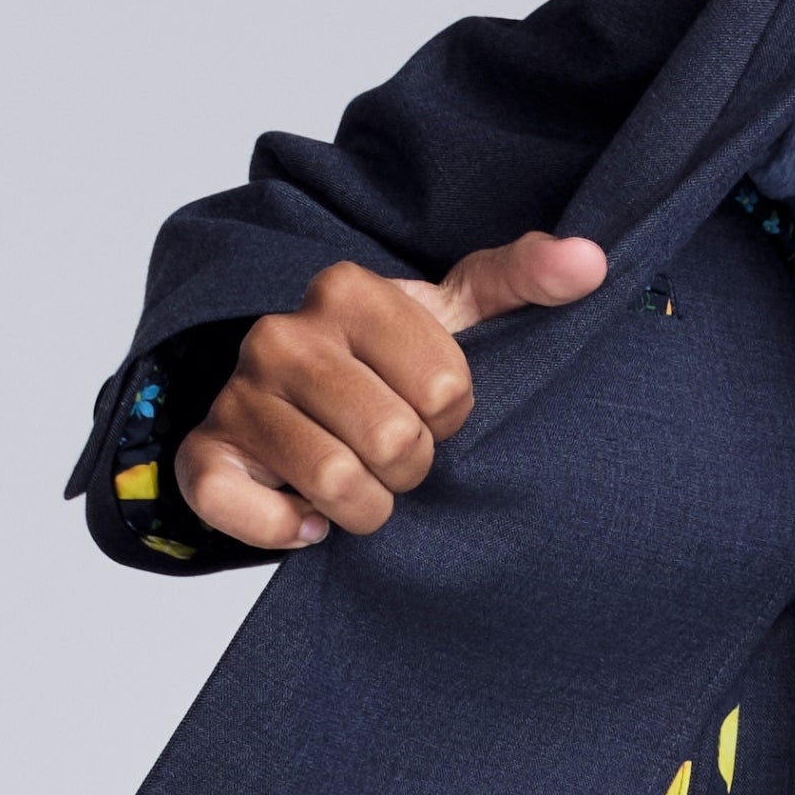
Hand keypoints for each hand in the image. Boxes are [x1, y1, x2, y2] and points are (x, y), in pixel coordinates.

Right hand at [174, 233, 609, 549]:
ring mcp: (236, 395)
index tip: (432, 406)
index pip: (448, 388)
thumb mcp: (459, 312)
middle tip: (396, 453)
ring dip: (366, 507)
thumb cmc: (387, 360)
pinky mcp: (203, 457)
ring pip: (336, 483)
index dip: (454, 417)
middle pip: (394, 441)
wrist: (292, 403)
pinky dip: (292, 531)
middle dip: (411, 467)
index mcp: (348, 289)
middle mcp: (281, 334)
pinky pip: (252, 517)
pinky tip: (307, 513)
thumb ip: (524, 280)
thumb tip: (591, 263)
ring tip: (362, 482)